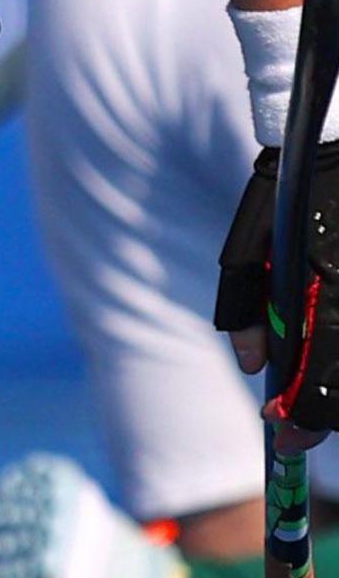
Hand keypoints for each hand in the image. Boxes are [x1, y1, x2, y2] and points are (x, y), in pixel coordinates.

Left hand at [221, 140, 338, 441]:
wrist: (331, 144)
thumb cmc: (285, 197)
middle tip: (295, 431)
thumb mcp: (250, 248)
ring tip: (311, 401)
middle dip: (323, 417)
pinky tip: (329, 367)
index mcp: (323, 288)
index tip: (281, 433)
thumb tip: (254, 367)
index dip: (303, 420)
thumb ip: (246, 308)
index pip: (320, 381)